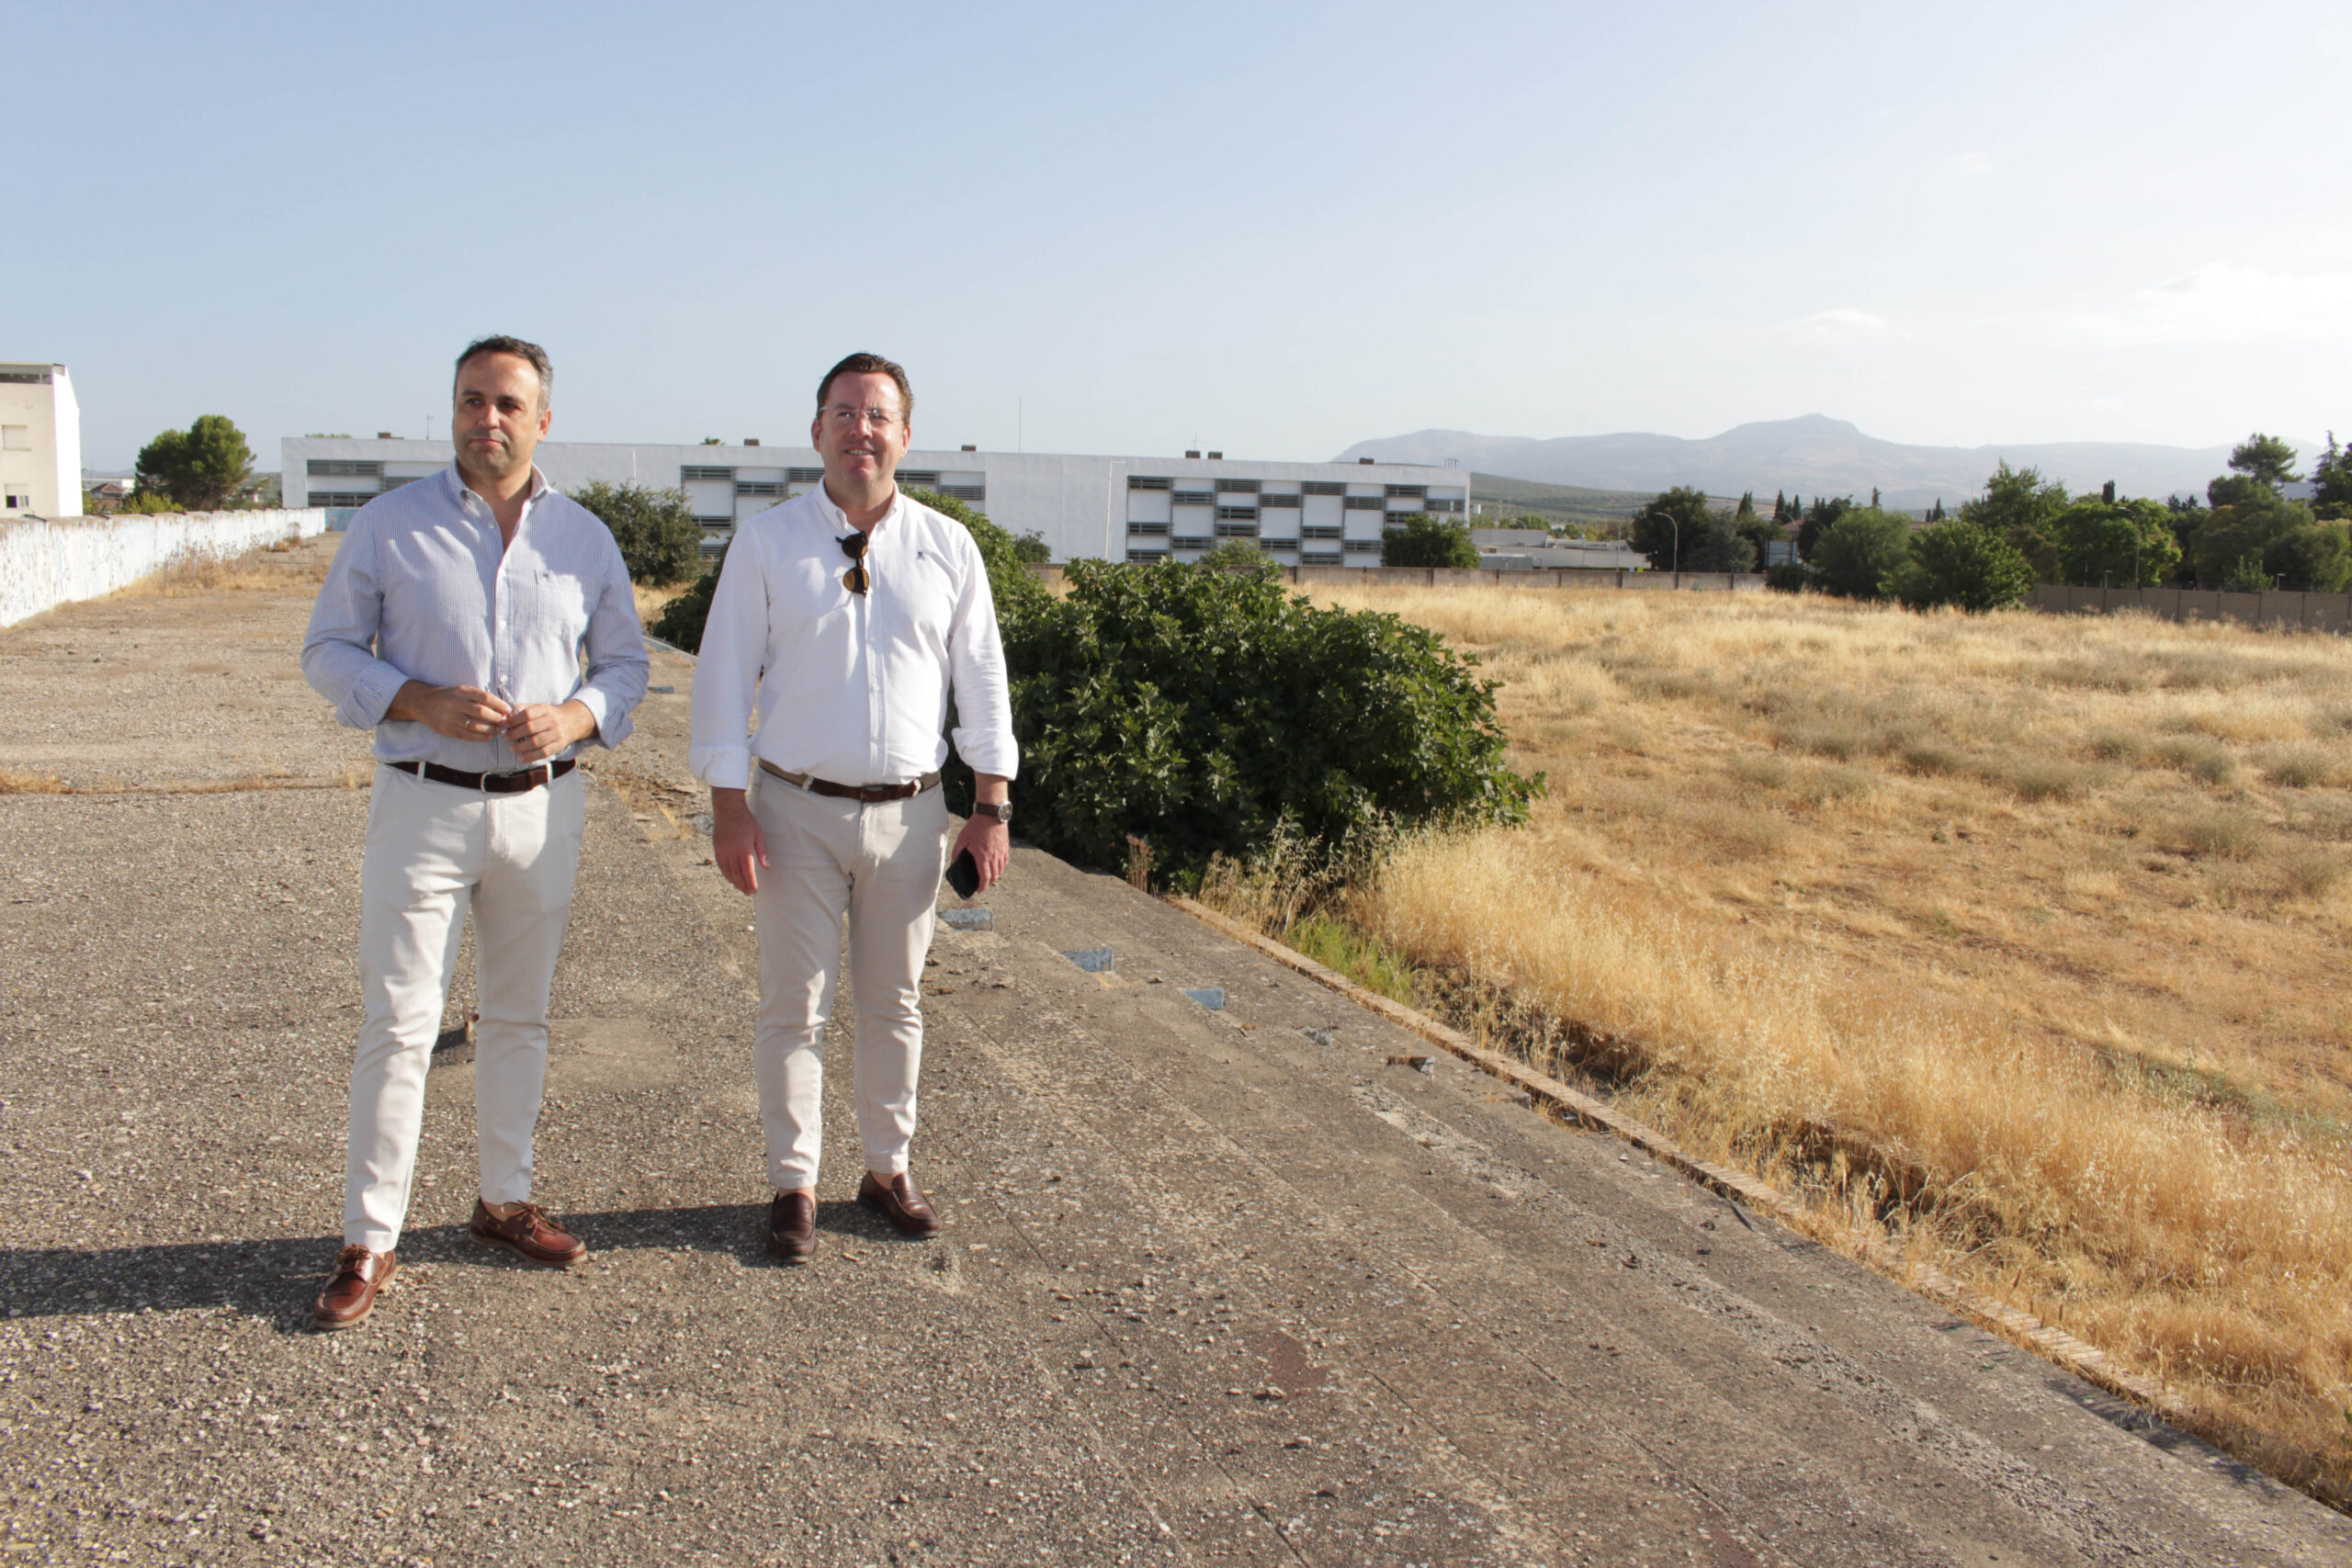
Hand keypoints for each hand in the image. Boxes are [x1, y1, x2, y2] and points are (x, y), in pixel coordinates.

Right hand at [387, 681, 511, 739]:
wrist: (422, 702)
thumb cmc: (448, 696)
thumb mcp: (461, 690)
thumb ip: (478, 697)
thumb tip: (501, 707)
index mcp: (461, 691)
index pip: (485, 697)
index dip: (499, 704)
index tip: (508, 710)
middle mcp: (455, 703)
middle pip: (481, 711)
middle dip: (497, 718)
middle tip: (505, 722)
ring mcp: (450, 717)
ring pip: (475, 725)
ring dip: (491, 729)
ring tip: (499, 730)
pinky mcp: (447, 729)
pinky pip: (467, 735)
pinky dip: (481, 737)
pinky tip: (489, 736)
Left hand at [501, 700, 595, 765]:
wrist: (573, 721)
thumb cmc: (550, 715)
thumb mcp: (539, 707)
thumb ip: (523, 709)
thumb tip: (506, 716)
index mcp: (545, 709)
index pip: (527, 714)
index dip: (514, 720)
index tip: (505, 725)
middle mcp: (552, 721)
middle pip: (531, 728)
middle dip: (515, 734)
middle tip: (506, 738)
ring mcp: (557, 734)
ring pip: (537, 742)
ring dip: (521, 747)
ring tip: (512, 749)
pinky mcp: (559, 745)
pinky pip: (544, 752)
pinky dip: (531, 757)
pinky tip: (521, 758)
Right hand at [712, 788, 767, 895]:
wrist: (728, 809)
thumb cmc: (746, 821)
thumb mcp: (759, 834)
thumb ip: (762, 851)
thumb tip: (767, 866)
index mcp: (743, 850)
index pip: (747, 872)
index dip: (751, 883)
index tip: (755, 890)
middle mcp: (731, 853)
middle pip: (737, 875)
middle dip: (743, 886)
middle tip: (749, 893)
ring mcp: (722, 851)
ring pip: (728, 872)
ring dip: (735, 882)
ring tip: (741, 889)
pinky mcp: (717, 848)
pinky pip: (721, 865)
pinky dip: (726, 874)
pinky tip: (731, 878)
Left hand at [951, 814, 1009, 894]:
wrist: (991, 813)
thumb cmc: (976, 825)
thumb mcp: (962, 837)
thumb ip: (957, 850)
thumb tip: (953, 860)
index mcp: (982, 856)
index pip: (984, 877)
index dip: (982, 887)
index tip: (979, 890)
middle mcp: (993, 856)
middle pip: (994, 876)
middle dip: (988, 883)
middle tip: (982, 884)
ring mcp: (1001, 851)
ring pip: (1001, 870)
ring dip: (995, 876)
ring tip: (989, 876)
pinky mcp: (1005, 846)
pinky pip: (1005, 861)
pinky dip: (1002, 867)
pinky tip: (998, 866)